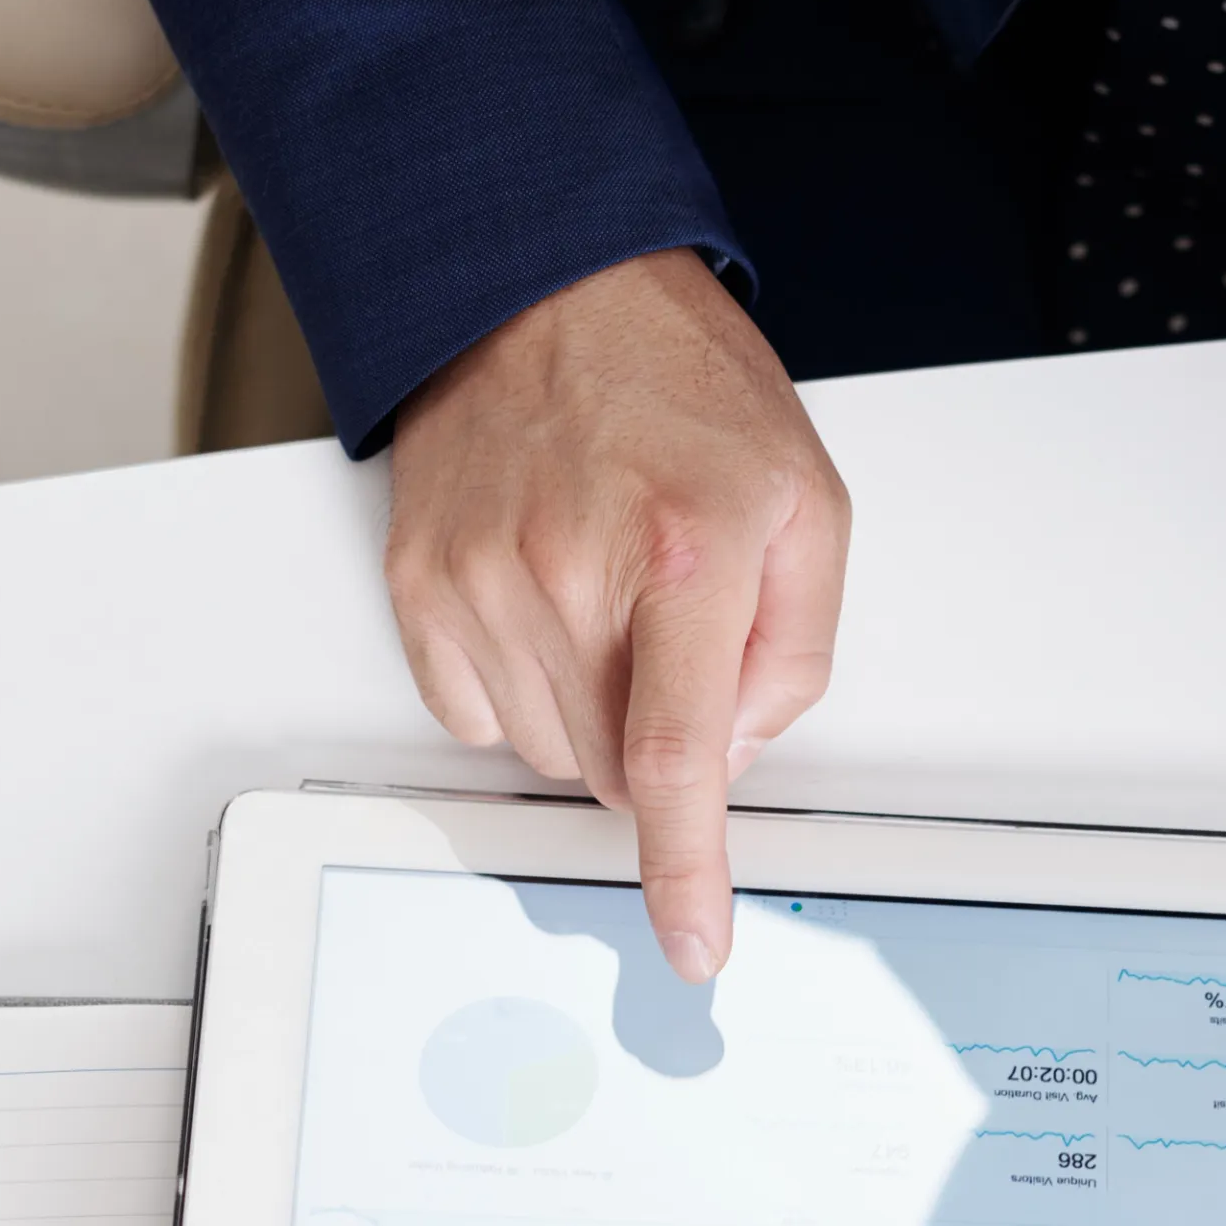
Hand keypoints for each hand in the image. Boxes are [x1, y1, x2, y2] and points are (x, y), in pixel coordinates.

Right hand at [385, 250, 851, 982]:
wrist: (540, 282)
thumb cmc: (677, 385)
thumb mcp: (806, 501)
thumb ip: (797, 648)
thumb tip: (738, 755)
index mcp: (684, 554)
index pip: (675, 759)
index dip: (685, 871)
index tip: (693, 943)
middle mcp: (568, 571)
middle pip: (608, 771)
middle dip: (654, 741)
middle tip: (671, 639)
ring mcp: (480, 579)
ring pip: (541, 751)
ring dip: (586, 712)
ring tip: (606, 598)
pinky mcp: (420, 581)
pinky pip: (471, 714)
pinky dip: (517, 688)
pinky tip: (544, 606)